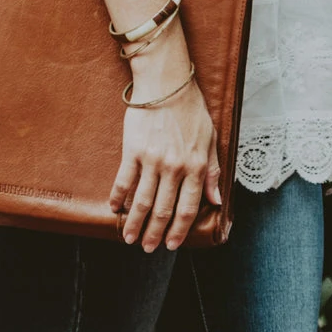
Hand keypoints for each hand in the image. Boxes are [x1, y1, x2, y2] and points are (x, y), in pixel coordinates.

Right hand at [109, 71, 220, 252]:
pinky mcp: (133, 149)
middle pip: (163, 209)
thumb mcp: (210, 140)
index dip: (179, 229)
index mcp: (195, 166)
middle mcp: (174, 167)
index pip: (188, 208)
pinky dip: (118, 196)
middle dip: (155, 233)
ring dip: (135, 222)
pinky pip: (124, 179)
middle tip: (147, 248)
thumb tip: (217, 201)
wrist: (166, 83)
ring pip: (142, 200)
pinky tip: (114, 208)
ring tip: (129, 237)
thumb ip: (213, 172)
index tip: (172, 244)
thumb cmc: (191, 109)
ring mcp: (152, 159)